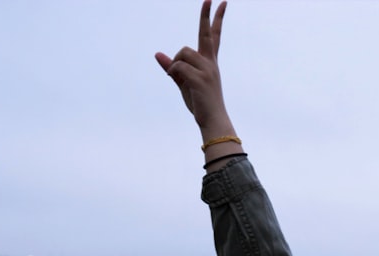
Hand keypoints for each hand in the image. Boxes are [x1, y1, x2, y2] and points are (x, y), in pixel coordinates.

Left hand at [155, 1, 233, 138]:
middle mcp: (211, 63)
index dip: (215, 19)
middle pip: (207, 34)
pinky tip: (178, 81)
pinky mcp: (200, 78)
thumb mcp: (183, 83)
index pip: (213, 36)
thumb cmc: (201, 104)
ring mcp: (207, 69)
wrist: (213, 121)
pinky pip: (177, 66)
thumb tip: (158, 54)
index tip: (220, 2)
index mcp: (210, 62)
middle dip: (207, 15)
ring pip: (182, 52)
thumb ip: (172, 67)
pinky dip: (173, 72)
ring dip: (175, 64)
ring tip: (179, 79)